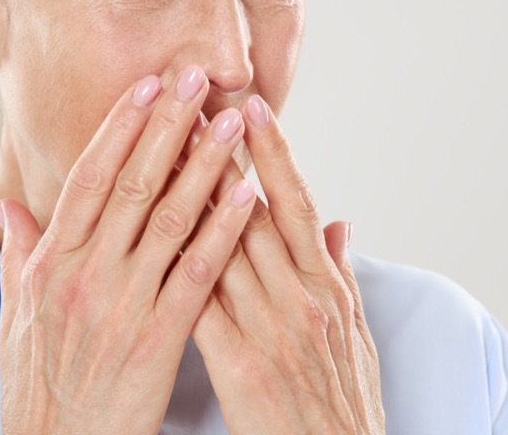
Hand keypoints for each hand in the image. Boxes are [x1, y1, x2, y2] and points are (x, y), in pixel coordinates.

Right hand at [0, 67, 259, 434]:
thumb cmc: (38, 390)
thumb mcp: (15, 319)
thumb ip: (17, 256)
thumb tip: (10, 207)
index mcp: (51, 264)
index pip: (89, 178)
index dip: (119, 128)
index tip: (145, 86)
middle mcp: (85, 274)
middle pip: (133, 184)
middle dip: (167, 125)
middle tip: (194, 77)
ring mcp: (122, 305)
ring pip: (170, 219)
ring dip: (205, 164)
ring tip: (231, 122)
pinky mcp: (157, 339)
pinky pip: (197, 276)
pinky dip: (224, 232)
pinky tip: (248, 197)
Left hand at [192, 95, 384, 433]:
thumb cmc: (346, 408)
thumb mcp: (358, 336)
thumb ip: (342, 274)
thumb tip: (341, 221)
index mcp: (329, 289)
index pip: (296, 204)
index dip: (273, 153)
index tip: (251, 106)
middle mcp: (302, 299)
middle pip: (252, 212)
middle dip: (222, 155)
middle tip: (195, 102)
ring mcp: (271, 331)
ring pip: (223, 246)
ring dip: (190, 195)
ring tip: (164, 148)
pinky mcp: (240, 366)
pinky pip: (201, 303)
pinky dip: (177, 263)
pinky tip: (149, 233)